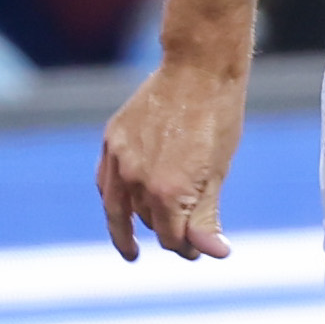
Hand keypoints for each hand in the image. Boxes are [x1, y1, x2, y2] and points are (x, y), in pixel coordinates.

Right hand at [97, 60, 246, 262]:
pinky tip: (117, 209)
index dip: (186, 248)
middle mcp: (137, 180)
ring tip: (129, 247)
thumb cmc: (218, 120)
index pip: (172, 238)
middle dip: (166, 233)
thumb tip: (214, 253)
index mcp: (168, 191)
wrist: (198, 70)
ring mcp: (120, 159)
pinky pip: (105, 181)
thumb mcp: (218, 172)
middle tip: (182, 240)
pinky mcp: (111, 140)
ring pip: (119, 207)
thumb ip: (208, 216)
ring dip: (127, 226)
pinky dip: (112, 198)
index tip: (197, 250)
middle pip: (148, 222)